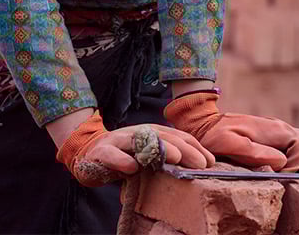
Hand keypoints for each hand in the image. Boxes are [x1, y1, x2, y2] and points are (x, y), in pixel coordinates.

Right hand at [53, 111, 213, 186]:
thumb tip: (197, 165)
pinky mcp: (101, 152)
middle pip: (163, 137)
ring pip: (140, 141)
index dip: (195, 147)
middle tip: (201, 163)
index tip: (211, 161)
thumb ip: (166, 158)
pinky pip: (112, 155)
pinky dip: (122, 161)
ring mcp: (119, 140)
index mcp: (151, 132)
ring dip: (158, 148)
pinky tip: (132, 168)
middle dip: (185, 149)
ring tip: (175, 158)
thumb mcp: (147, 155)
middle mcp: (137, 132)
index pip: (177, 136)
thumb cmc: (124, 156)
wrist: (87, 153)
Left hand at [163, 90, 298, 171]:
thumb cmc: (216, 135)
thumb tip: (280, 161)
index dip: (297, 160)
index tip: (285, 172)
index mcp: (272, 130)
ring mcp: (279, 131)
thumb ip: (255, 152)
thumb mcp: (229, 143)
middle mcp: (279, 128)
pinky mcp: (276, 136)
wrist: (206, 124)